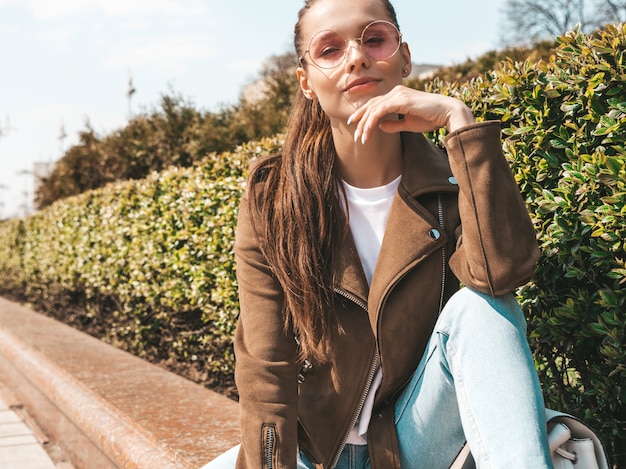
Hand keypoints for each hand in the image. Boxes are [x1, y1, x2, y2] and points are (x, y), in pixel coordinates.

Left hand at [347, 85, 475, 143]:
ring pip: (373, 108)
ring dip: (364, 124)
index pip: (375, 103)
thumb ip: (394, 124)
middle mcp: (396, 92)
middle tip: (355, 135)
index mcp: (397, 95)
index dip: (364, 114)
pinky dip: (371, 121)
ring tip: (361, 138)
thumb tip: (380, 126)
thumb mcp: (408, 123)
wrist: (447, 113)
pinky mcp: (400, 100)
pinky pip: (380, 111)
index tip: (356, 126)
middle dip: (360, 120)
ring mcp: (398, 94)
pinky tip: (368, 131)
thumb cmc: (431, 118)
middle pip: (371, 105)